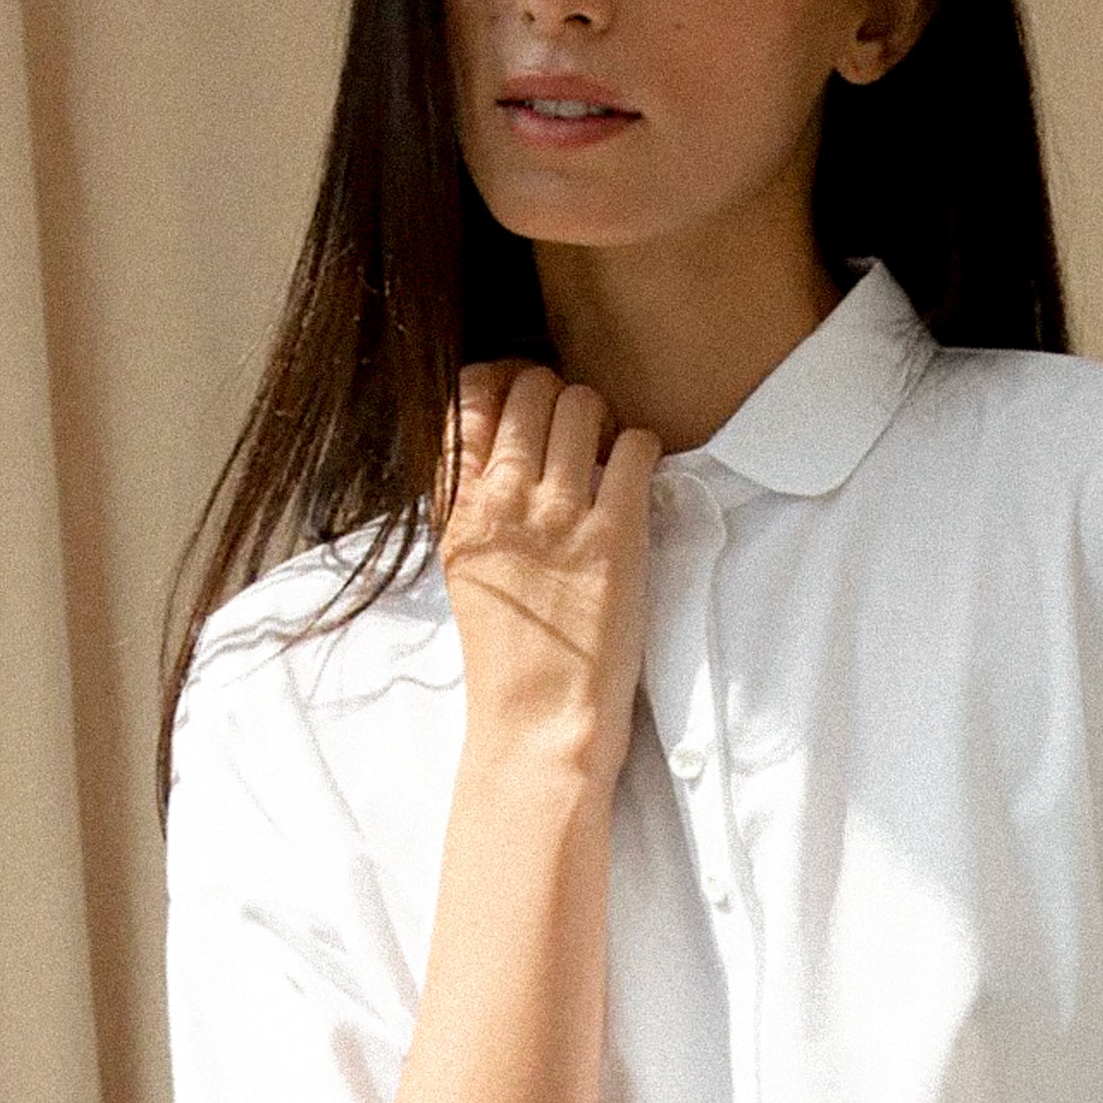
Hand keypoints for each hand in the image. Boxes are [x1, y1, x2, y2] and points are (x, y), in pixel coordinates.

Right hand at [437, 358, 662, 781]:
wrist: (539, 719)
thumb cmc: (508, 653)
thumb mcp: (465, 566)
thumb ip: (471, 501)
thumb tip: (496, 440)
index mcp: (459, 507)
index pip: (469, 398)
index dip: (503, 383)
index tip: (524, 401)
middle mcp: (504, 499)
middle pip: (532, 389)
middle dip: (559, 397)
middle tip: (577, 431)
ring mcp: (561, 514)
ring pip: (583, 404)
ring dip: (603, 419)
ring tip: (608, 454)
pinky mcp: (617, 534)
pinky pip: (637, 447)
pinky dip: (643, 449)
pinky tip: (638, 476)